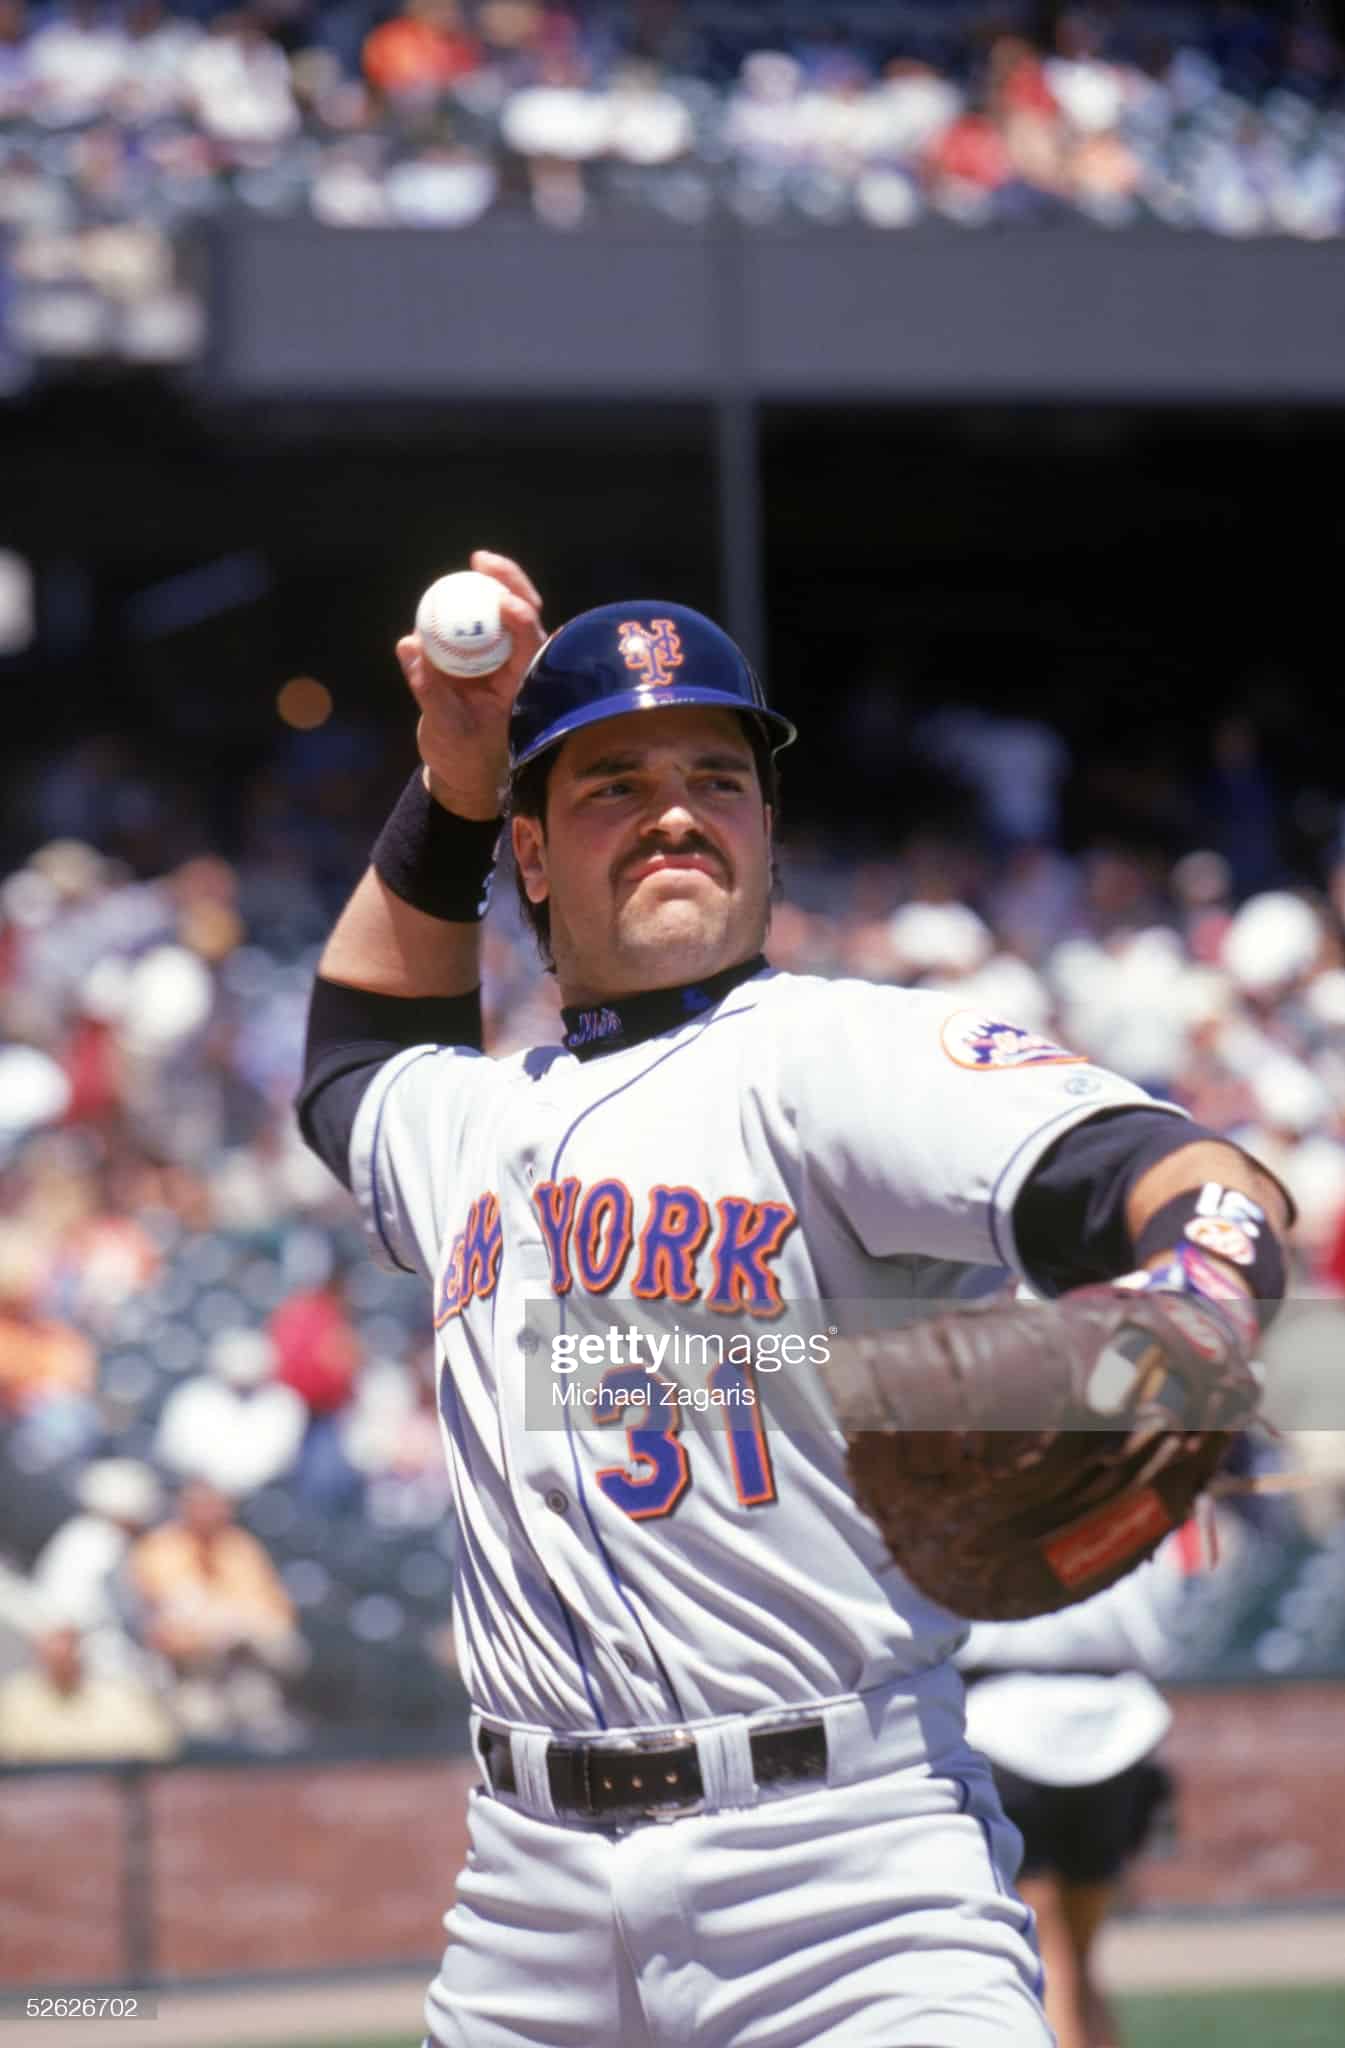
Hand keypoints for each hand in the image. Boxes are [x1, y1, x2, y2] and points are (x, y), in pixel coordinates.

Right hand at [396, 550, 545, 819]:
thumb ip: (427, 688)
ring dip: (495, 585)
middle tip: (483, 561)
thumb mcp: (444, 727)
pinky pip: (481, 624)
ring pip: (507, 614)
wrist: (464, 773)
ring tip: (477, 562)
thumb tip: (408, 644)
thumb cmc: (463, 757)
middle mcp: (520, 668)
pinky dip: (471, 604)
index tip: (503, 601)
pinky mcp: (486, 658)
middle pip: (524, 615)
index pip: (530, 643)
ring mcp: (504, 661)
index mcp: (524, 686)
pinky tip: (458, 587)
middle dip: (510, 583)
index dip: (521, 617)